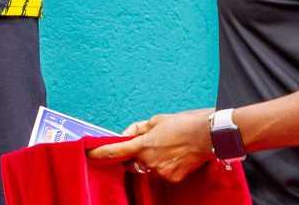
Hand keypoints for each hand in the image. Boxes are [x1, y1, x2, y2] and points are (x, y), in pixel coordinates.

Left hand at [87, 109, 213, 182]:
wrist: (208, 136)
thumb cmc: (182, 124)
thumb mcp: (155, 120)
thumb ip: (136, 130)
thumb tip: (124, 136)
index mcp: (143, 144)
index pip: (115, 151)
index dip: (100, 152)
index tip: (90, 153)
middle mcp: (149, 161)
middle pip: (129, 163)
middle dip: (130, 156)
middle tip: (143, 145)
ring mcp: (161, 171)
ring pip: (145, 168)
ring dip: (148, 160)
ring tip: (165, 147)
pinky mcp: (172, 178)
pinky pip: (159, 173)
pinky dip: (161, 165)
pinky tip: (172, 155)